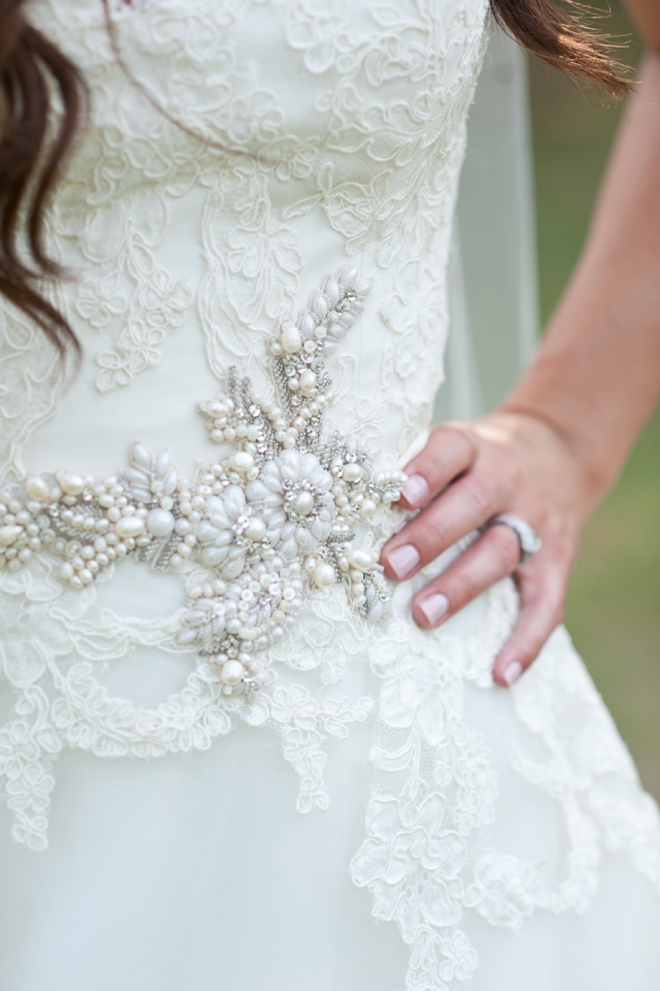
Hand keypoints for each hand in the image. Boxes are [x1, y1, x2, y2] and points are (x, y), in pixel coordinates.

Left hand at [381, 411, 591, 685]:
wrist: (557, 453)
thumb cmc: (476, 461)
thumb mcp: (452, 447)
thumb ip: (412, 471)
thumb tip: (345, 511)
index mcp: (474, 448)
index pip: (451, 451)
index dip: (426, 471)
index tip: (399, 495)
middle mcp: (508, 479)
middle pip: (473, 504)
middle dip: (431, 536)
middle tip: (391, 566)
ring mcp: (536, 521)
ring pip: (501, 552)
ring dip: (461, 586)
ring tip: (422, 615)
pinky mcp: (558, 559)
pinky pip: (546, 603)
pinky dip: (526, 641)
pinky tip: (500, 674)